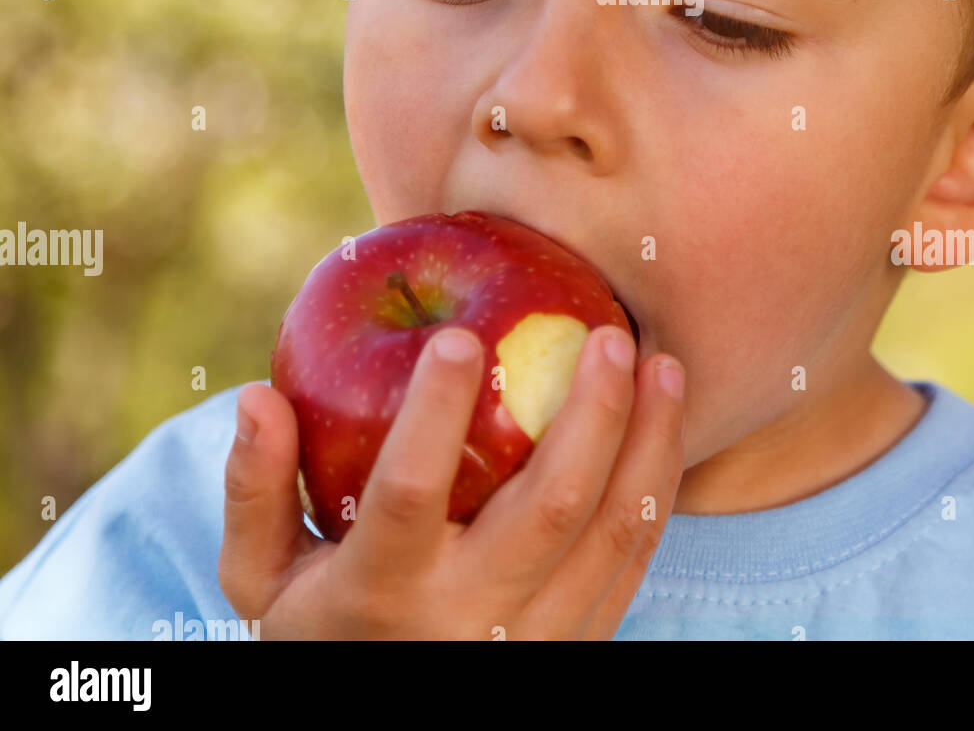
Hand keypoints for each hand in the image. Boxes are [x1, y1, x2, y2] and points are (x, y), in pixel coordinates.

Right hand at [218, 324, 685, 638]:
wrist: (386, 726)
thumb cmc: (320, 630)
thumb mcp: (261, 581)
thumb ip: (256, 490)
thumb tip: (256, 395)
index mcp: (382, 594)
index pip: (410, 496)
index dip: (433, 417)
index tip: (458, 336)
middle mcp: (468, 620)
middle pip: (548, 508)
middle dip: (590, 414)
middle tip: (607, 335)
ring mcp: (536, 639)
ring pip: (610, 532)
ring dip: (646, 442)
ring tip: (664, 363)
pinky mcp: (582, 644)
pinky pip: (632, 559)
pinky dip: (655, 485)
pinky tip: (664, 423)